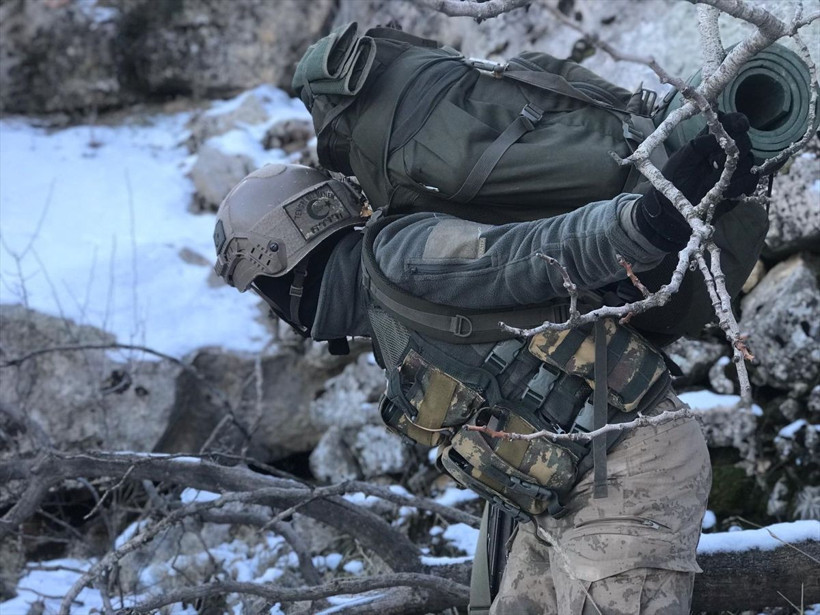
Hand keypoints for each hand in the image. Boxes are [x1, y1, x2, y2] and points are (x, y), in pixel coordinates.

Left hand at [635, 112, 757, 250]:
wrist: (673, 208)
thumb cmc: (673, 180)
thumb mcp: (681, 159)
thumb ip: (699, 145)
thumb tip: (718, 135)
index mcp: (710, 140)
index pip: (731, 123)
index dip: (738, 121)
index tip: (740, 125)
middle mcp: (725, 152)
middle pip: (745, 141)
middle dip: (736, 148)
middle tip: (714, 161)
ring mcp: (735, 169)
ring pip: (750, 161)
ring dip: (733, 171)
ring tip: (710, 182)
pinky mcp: (740, 186)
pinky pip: (751, 180)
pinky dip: (739, 185)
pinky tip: (724, 192)